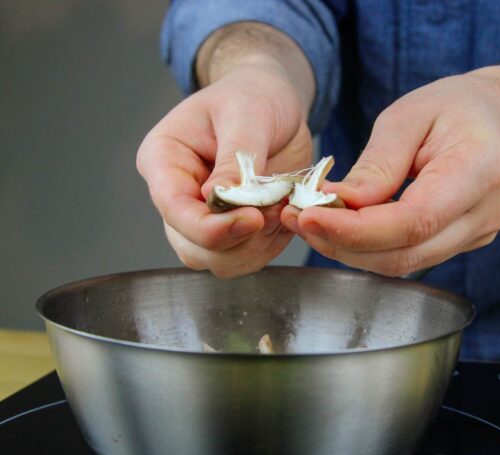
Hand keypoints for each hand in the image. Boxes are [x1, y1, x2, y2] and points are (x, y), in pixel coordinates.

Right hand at [137, 62, 311, 277]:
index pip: (174, 208)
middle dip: (238, 240)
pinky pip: (246, 257)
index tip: (252, 220)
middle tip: (275, 209)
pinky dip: (270, 246)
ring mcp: (202, 217)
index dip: (210, 227)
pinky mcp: (230, 229)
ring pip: (219, 261)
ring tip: (282, 207)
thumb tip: (219, 199)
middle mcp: (176, 195)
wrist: (273, 103)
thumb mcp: (247, 113)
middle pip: (194, 247)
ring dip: (257, 246)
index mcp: (164, 160)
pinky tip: (284, 215)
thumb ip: (235, 158)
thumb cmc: (253, 96)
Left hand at [282, 73, 499, 275]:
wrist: (497, 119)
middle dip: (344, 244)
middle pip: (406, 253)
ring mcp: (478, 233)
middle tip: (299, 218)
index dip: (356, 230)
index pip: (413, 222)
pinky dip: (370, 247)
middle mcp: (486, 212)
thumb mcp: (408, 117)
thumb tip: (340, 204)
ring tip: (311, 222)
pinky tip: (342, 226)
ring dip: (351, 250)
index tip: (309, 216)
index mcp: (479, 170)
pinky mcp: (463, 242)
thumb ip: (377, 165)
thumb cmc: (453, 108)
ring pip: (404, 262)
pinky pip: (410, 255)